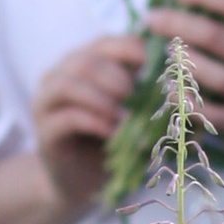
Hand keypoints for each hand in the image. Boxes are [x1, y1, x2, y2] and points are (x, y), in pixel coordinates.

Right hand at [0, 30, 147, 223]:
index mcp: (82, 62)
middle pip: (85, 61)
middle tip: (137, 98)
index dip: (130, 48)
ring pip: (69, 84)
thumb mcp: (131, 111)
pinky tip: (113, 133)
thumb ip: (145, 91)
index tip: (155, 63)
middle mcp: (58, 75)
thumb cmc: (110, 140)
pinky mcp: (44, 131)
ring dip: (103, 99)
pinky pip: (67, 117)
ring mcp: (45, 102)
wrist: (79, 180)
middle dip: (116, 78)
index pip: (104, 43)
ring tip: (125, 118)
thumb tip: (180, 81)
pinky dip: (95, 122)